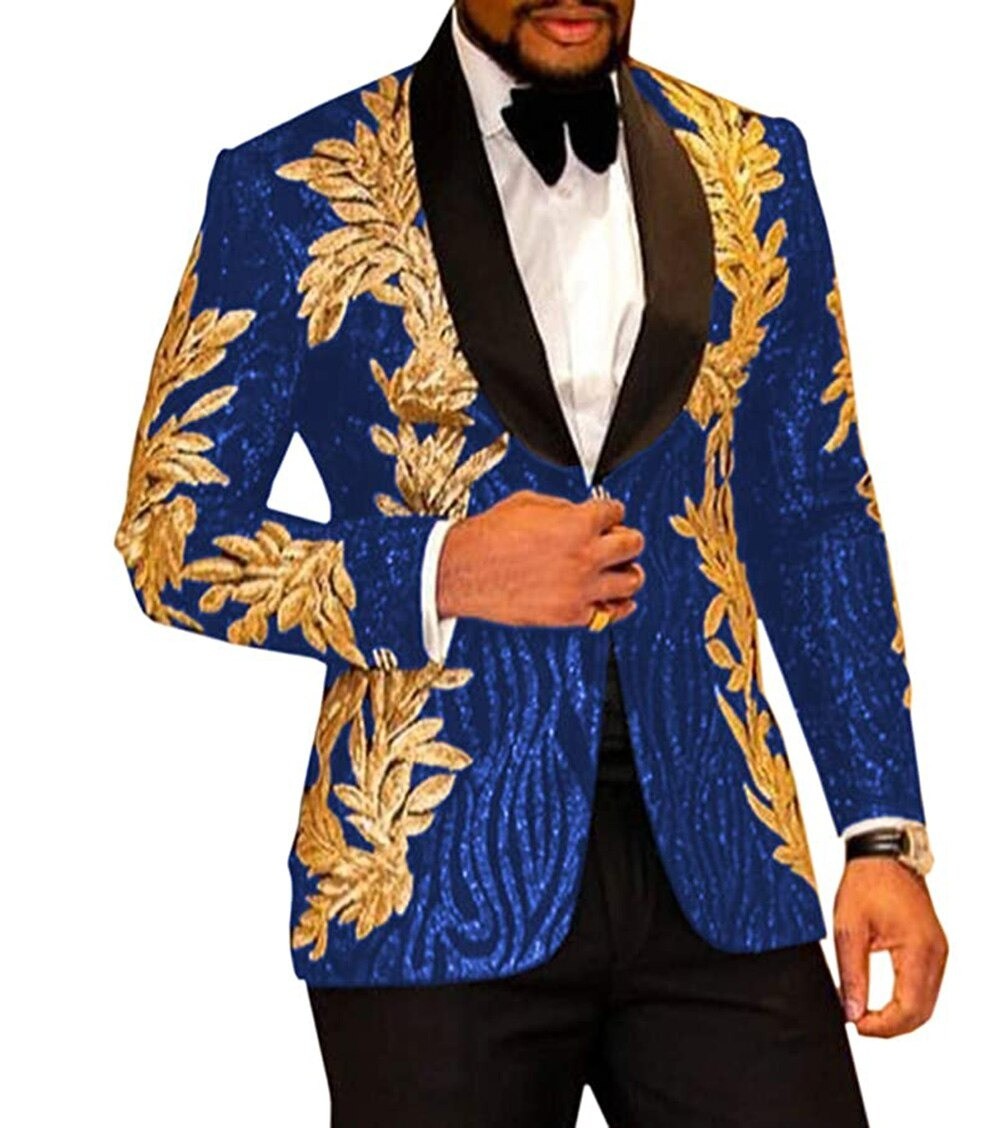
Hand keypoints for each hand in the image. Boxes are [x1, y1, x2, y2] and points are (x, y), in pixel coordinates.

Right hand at [436, 489, 644, 627]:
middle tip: (620, 542)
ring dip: (628, 572)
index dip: (611, 513)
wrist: (464, 570)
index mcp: (578, 522)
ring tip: (621, 571)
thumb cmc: (489, 536)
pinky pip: (610, 614)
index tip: (608, 518)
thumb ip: (564, 509)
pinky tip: (616, 600)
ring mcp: (581, 587)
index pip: (616, 512)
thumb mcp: (529, 504)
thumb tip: (580, 515)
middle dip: (626, 539)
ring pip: (631, 580)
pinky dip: (616, 606)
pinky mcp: (571, 614)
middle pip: (633, 544)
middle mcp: (586, 554)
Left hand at [833, 856, 947, 1036]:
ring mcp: (938, 951)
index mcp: (918, 949)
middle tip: (859, 1023)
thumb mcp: (849, 928)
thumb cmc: (867, 882)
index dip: (884, 1026)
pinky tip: (883, 1001)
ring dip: (900, 1016)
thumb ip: (852, 973)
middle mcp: (936, 953)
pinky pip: (926, 987)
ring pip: (927, 1003)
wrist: (883, 854)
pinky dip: (907, 1001)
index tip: (858, 1026)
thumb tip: (852, 1012)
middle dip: (891, 1026)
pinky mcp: (933, 948)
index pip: (910, 1008)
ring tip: (867, 1014)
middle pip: (923, 1013)